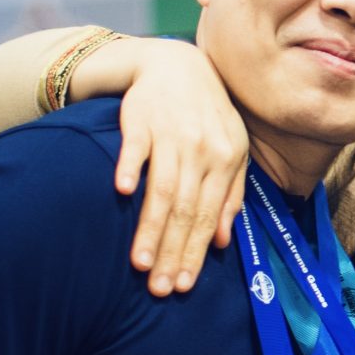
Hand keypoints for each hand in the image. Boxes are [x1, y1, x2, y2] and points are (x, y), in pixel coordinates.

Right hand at [107, 39, 248, 297]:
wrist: (176, 65)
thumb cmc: (206, 117)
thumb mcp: (231, 152)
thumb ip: (229, 195)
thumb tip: (222, 241)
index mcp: (227, 160)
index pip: (209, 215)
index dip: (195, 252)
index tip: (182, 285)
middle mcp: (203, 149)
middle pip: (187, 210)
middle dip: (173, 252)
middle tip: (159, 288)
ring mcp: (172, 133)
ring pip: (163, 189)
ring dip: (150, 228)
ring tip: (139, 263)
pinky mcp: (140, 119)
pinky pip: (136, 148)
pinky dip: (130, 168)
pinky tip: (122, 193)